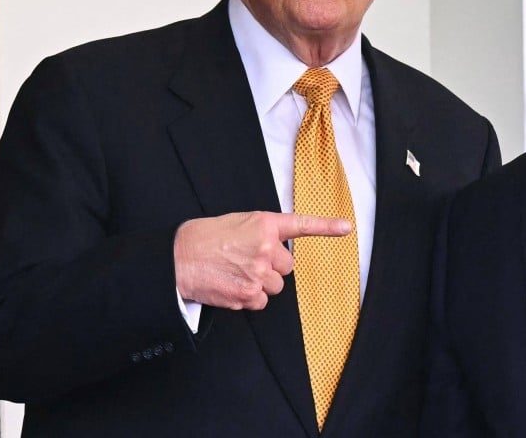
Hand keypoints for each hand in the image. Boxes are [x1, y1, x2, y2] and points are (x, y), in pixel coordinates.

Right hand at [173, 211, 350, 309]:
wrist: (178, 258)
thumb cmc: (206, 238)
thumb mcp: (239, 223)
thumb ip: (263, 234)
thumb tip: (277, 251)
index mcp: (264, 224)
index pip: (301, 225)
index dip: (327, 227)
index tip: (347, 227)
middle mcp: (266, 248)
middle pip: (287, 267)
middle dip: (271, 267)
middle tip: (247, 261)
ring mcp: (258, 273)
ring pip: (275, 287)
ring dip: (261, 284)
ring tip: (236, 273)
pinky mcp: (248, 294)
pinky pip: (261, 302)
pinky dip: (249, 298)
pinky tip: (232, 286)